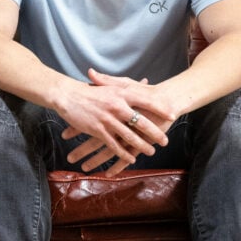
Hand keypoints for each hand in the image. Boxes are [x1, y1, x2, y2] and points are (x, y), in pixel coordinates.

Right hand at [58, 68, 175, 176]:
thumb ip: (128, 86)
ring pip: (129, 136)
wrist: (68, 96)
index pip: (146, 101)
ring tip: (151, 151)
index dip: (160, 109)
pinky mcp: (97, 130)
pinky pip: (113, 144)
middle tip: (165, 141)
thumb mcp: (111, 85)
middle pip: (140, 122)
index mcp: (121, 93)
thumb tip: (146, 82)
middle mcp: (117, 106)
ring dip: (141, 145)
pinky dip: (123, 153)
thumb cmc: (91, 90)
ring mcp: (107, 119)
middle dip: (155, 133)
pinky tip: (131, 158)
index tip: (172, 116)